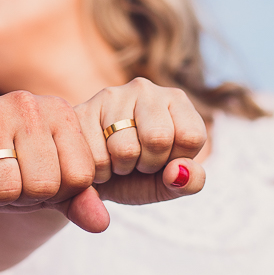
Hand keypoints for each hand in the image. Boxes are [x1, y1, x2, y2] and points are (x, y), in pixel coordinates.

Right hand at [0, 91, 106, 229]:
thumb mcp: (42, 186)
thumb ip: (76, 200)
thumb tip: (101, 225)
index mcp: (57, 112)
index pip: (79, 178)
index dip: (55, 194)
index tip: (32, 179)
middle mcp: (26, 103)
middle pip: (43, 186)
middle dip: (20, 198)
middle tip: (0, 179)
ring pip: (5, 190)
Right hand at [73, 77, 207, 206]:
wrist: (92, 176)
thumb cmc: (138, 176)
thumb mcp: (169, 184)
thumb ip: (190, 183)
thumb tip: (179, 172)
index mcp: (176, 101)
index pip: (190, 136)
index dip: (175, 160)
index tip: (163, 160)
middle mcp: (146, 90)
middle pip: (158, 138)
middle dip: (147, 164)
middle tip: (137, 162)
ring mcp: (112, 96)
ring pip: (125, 149)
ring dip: (121, 168)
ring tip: (116, 159)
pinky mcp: (82, 110)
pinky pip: (96, 156)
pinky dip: (98, 172)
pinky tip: (97, 159)